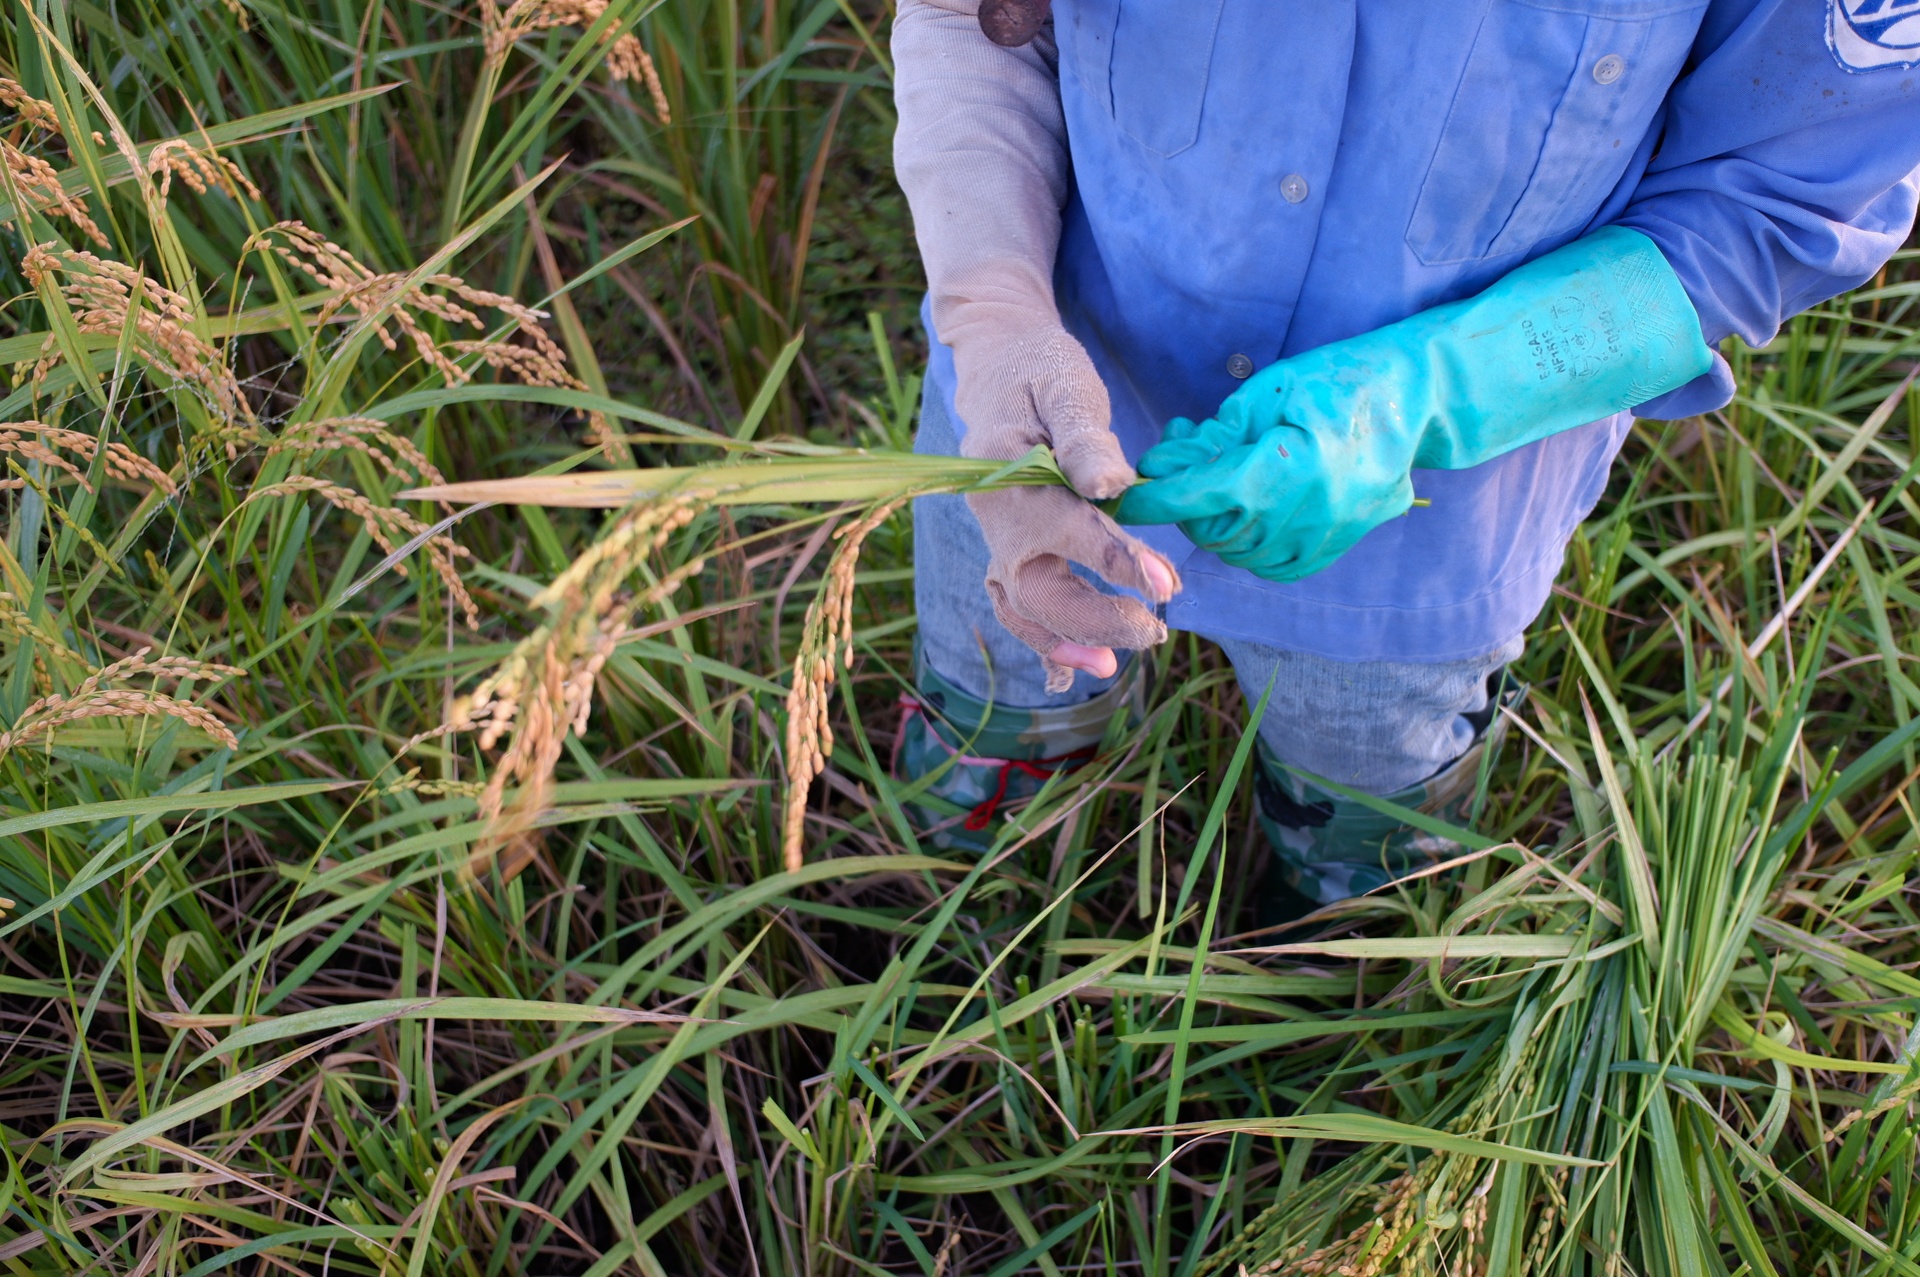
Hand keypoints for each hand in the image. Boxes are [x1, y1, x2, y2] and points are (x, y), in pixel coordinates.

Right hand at [955, 326, 1179, 692]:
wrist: (1000, 369)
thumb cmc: (1041, 371)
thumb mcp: (1067, 387)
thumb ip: (1085, 441)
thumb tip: (1109, 485)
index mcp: (1005, 472)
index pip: (1063, 527)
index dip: (1115, 559)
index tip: (1164, 583)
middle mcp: (994, 515)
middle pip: (1034, 587)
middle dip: (1093, 618)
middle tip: (1152, 630)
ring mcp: (999, 536)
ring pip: (1021, 606)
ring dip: (1064, 640)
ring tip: (1109, 667)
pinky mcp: (1011, 548)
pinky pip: (1017, 605)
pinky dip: (1042, 642)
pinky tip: (1071, 672)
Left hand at [1114, 228, 1715, 581]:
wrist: (1417, 396)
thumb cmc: (1339, 379)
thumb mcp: (1269, 391)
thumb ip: (1216, 434)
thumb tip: (1164, 464)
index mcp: (1287, 468)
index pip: (1200, 496)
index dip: (1155, 500)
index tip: (1126, 499)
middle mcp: (1310, 512)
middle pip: (1217, 529)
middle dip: (1187, 504)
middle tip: (1179, 471)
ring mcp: (1331, 533)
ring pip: (1244, 552)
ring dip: (1217, 524)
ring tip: (1217, 484)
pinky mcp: (1342, 542)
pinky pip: (1279, 565)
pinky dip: (1252, 548)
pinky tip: (1246, 516)